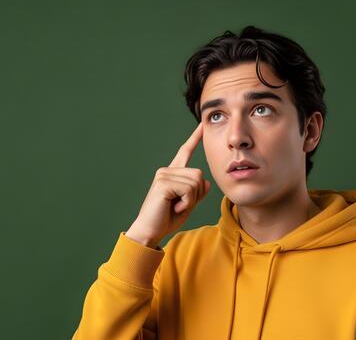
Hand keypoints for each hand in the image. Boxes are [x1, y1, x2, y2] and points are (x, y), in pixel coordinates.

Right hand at [125, 122, 210, 247]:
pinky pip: (188, 190)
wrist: (149, 232)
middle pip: (199, 174)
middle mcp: (167, 170)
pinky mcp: (163, 183)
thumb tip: (206, 183)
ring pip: (196, 182)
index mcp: (172, 174)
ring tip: (176, 206)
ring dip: (191, 200)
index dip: (194, 138)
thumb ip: (197, 193)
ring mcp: (164, 175)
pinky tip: (174, 207)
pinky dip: (186, 202)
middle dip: (196, 194)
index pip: (185, 151)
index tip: (202, 124)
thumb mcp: (187, 205)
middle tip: (181, 205)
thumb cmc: (166, 220)